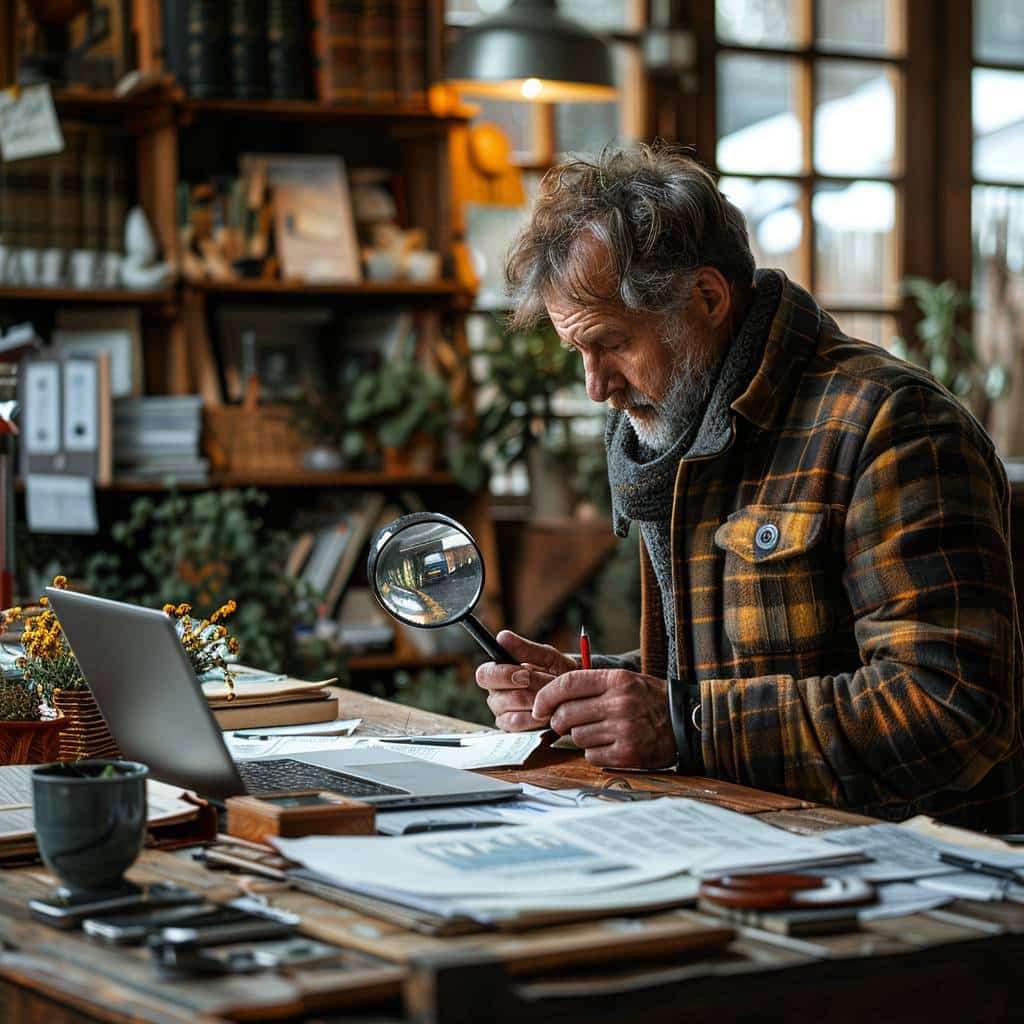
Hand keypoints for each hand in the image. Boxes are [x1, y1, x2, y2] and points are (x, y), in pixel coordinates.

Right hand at [475, 630, 576, 731]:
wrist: (578, 696)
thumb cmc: (559, 674)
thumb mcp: (548, 658)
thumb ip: (526, 649)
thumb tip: (502, 637)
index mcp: (498, 674)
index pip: (484, 675)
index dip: (502, 674)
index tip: (525, 673)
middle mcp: (496, 696)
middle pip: (497, 697)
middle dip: (526, 691)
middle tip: (545, 687)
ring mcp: (504, 716)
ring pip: (510, 712)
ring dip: (535, 705)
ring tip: (552, 698)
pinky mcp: (514, 733)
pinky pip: (520, 727)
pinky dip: (536, 720)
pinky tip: (549, 713)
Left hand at [531, 669, 675, 768]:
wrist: (686, 723)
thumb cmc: (649, 700)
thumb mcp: (625, 680)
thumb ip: (591, 685)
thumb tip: (550, 698)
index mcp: (616, 680)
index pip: (567, 684)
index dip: (546, 697)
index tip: (538, 707)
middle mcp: (619, 703)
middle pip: (565, 714)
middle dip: (558, 721)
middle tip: (565, 723)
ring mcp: (623, 730)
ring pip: (576, 736)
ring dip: (580, 736)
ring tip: (599, 731)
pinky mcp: (627, 754)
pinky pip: (591, 755)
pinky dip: (594, 752)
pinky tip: (610, 744)